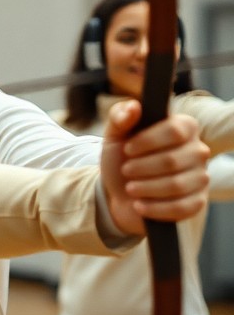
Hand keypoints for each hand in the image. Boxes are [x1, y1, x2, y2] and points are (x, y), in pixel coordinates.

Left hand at [100, 101, 210, 235]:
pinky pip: (181, 207)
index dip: (147, 140)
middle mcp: (198, 151)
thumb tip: (134, 107)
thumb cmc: (122, 159)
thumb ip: (119, 117)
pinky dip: (155, 208)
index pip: (175, 129)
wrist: (121, 193)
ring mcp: (200, 177)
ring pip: (177, 185)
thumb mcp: (114, 136)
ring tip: (130, 188)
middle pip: (173, 160)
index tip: (127, 149)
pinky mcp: (197, 202)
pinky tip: (139, 205)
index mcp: (183, 128)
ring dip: (146, 188)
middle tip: (126, 170)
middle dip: (142, 167)